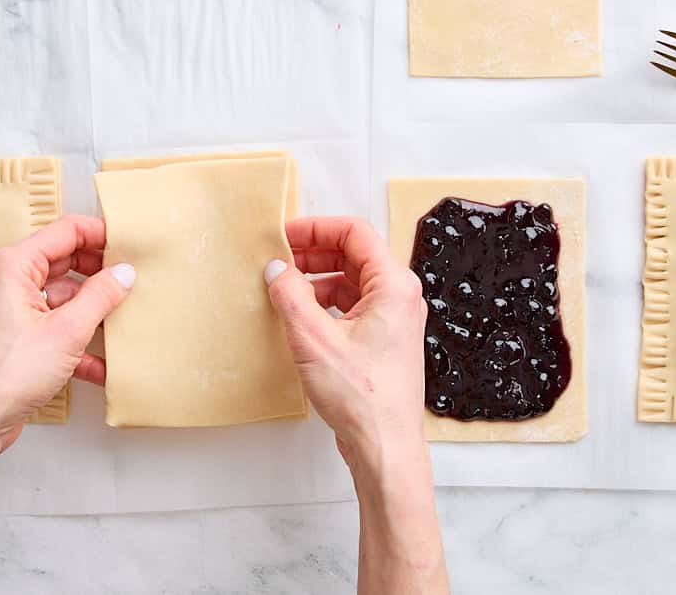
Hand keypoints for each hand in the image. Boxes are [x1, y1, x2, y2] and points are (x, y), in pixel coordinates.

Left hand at [0, 215, 135, 459]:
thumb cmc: (6, 374)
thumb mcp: (67, 330)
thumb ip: (101, 296)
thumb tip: (124, 273)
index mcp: (15, 266)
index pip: (66, 231)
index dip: (101, 234)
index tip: (130, 244)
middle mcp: (9, 281)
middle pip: (66, 261)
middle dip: (100, 272)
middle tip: (133, 279)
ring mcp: (12, 310)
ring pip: (64, 296)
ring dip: (93, 309)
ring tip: (125, 319)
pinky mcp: (18, 337)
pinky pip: (56, 325)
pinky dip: (79, 340)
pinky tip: (103, 364)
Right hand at [265, 217, 448, 593]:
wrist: (386, 447)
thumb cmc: (363, 398)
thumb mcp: (314, 339)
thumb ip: (291, 297)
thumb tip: (276, 270)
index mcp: (393, 285)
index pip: (355, 233)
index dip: (316, 228)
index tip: (284, 235)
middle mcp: (399, 298)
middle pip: (354, 255)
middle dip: (313, 253)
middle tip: (278, 258)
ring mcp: (394, 321)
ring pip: (352, 282)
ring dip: (317, 279)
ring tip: (283, 288)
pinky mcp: (383, 342)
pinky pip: (353, 307)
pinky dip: (325, 304)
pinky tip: (300, 316)